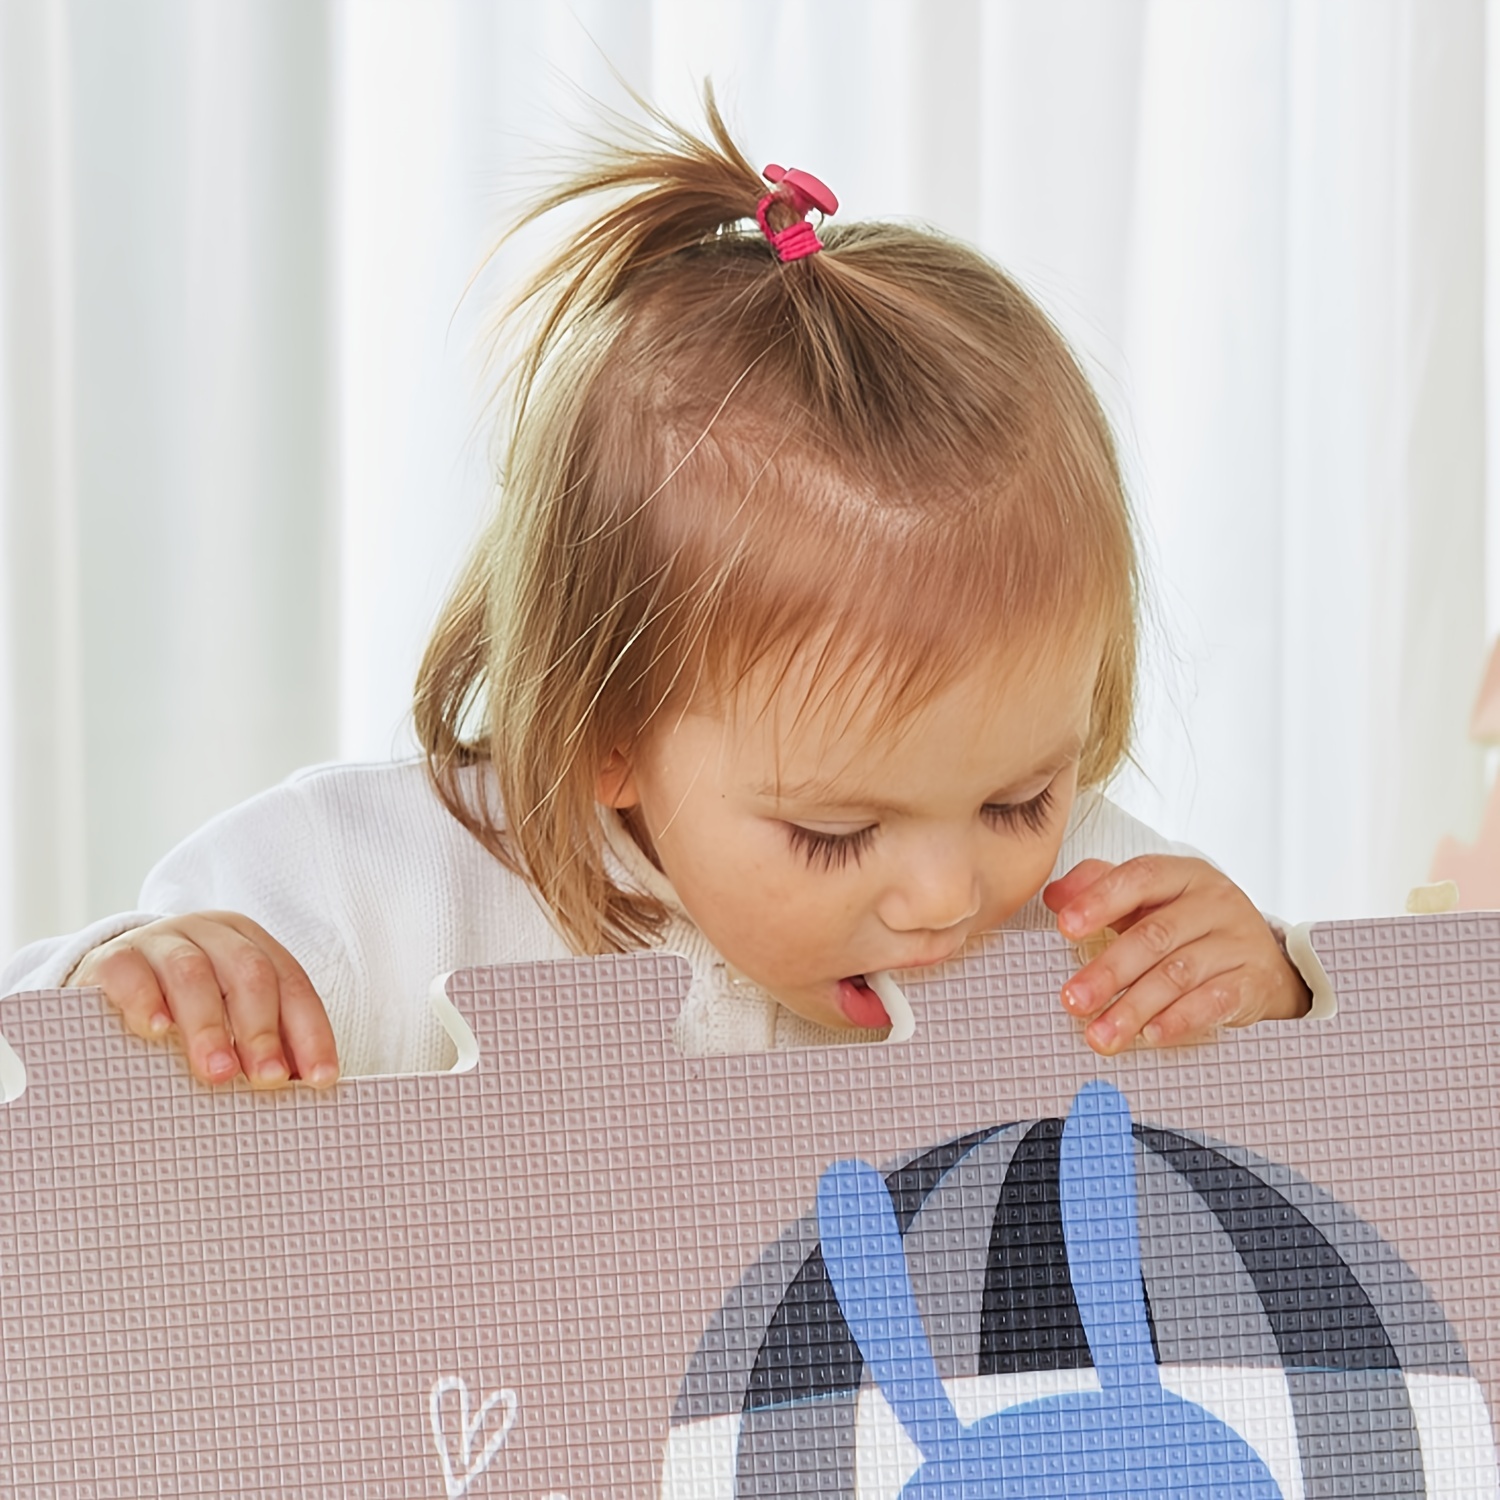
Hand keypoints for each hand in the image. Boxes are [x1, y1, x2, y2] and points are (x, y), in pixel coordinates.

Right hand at [66, 911, 337, 1087]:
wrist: (111, 976)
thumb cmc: (184, 1009)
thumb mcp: (229, 1016)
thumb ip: (260, 1044)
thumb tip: (298, 1092)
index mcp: (252, 946)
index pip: (293, 986)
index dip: (310, 1032)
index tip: (321, 1078)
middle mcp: (213, 936)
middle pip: (249, 975)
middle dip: (263, 1031)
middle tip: (267, 1079)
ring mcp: (161, 941)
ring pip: (194, 974)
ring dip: (209, 1026)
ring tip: (218, 1073)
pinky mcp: (113, 957)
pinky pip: (131, 973)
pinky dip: (146, 1002)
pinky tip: (156, 1032)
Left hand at [1042, 856, 1310, 1055]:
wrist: (1267, 961)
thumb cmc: (1193, 928)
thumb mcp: (1151, 901)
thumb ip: (1101, 889)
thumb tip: (1054, 896)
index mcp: (1182, 874)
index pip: (1139, 878)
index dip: (1100, 901)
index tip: (1065, 927)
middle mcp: (1214, 902)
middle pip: (1154, 935)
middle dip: (1108, 970)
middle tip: (1073, 1000)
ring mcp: (1238, 941)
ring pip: (1179, 973)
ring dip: (1134, 1007)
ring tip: (1101, 1033)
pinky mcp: (1254, 981)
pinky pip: (1215, 1001)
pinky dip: (1180, 1020)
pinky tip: (1151, 1035)